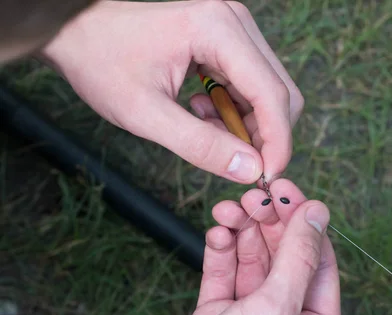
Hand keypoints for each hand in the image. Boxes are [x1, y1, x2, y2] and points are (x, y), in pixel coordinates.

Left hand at [40, 0, 303, 182]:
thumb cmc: (100, 61)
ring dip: (248, 123)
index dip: (277, 142)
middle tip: (236, 163)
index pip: (273, 94)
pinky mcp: (226, 36)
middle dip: (265, 135)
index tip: (266, 177)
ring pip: (267, 89)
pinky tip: (202, 114)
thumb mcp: (145, 113)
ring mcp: (233, 26)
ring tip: (206, 133)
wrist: (74, 27)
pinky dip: (235, 109)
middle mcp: (235, 21)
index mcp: (218, 30)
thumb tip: (249, 170)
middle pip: (279, 91)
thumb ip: (200, 145)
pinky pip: (250, 82)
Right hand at [123, 179, 341, 314]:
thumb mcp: (273, 314)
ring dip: (243, 235)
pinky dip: (221, 253)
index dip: (305, 224)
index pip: (319, 265)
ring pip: (252, 265)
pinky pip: (224, 278)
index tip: (288, 190)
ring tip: (229, 208)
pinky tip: (217, 231)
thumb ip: (296, 260)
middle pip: (285, 261)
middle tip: (253, 196)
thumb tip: (319, 214)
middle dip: (270, 226)